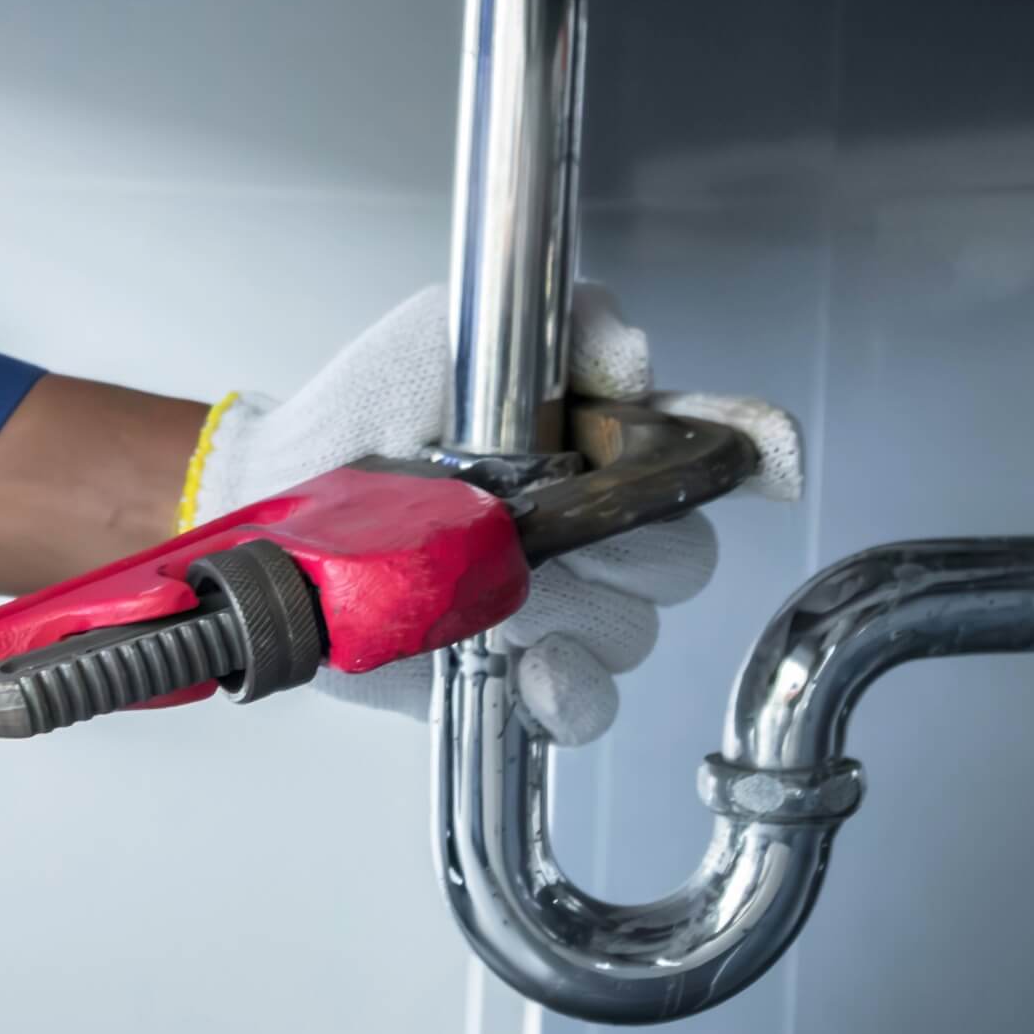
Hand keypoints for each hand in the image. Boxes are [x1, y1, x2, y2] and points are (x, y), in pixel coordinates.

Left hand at [180, 285, 801, 744]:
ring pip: (634, 629)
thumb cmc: (362, 413)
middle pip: (681, 556)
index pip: (700, 458)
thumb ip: (555, 329)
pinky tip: (522, 661)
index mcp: (592, 451)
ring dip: (575, 612)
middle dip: (628, 543)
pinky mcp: (513, 677)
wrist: (279, 498)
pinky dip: (564, 690)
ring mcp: (558, 609)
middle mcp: (591, 533)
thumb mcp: (445, 336)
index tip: (753, 456)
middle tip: (555, 523)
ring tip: (503, 585)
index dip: (732, 455)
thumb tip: (636, 358)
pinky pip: (583, 704)